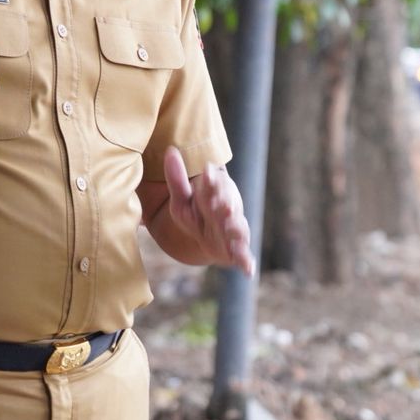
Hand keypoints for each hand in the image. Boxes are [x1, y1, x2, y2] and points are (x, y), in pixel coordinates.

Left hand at [163, 146, 255, 275]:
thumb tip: (170, 150)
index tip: (207, 172)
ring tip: (233, 230)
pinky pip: (243, 255)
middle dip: (226, 204)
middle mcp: (227, 210)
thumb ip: (176, 178)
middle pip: (228, 205)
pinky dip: (246, 261)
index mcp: (214, 194)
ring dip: (236, 229)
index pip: (213, 184)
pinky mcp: (237, 250)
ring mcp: (234, 229)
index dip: (211, 179)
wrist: (207, 240)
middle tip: (223, 204)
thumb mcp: (182, 199)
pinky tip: (248, 269)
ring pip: (237, 228)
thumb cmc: (196, 213)